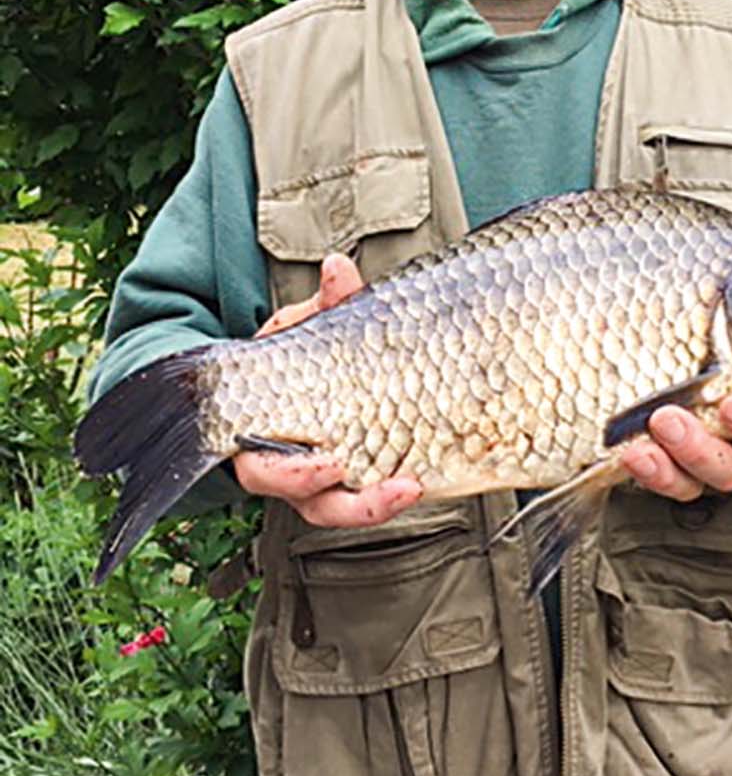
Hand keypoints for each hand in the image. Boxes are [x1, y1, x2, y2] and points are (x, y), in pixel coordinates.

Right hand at [234, 253, 423, 526]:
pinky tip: (423, 479)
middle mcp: (291, 468)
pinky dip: (392, 494)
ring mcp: (325, 480)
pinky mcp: (357, 479)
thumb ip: (326, 302)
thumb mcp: (306, 326)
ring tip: (410, 487)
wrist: (306, 373)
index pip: (266, 469)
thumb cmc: (295, 356)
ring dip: (375, 504)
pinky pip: (370, 498)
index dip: (297, 474)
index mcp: (264, 435)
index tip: (331, 462)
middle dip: (345, 500)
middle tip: (381, 482)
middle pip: (310, 501)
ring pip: (342, 508)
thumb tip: (338, 267)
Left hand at [620, 393, 731, 502]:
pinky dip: (647, 473)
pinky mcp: (681, 471)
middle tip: (667, 421)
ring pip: (695, 482)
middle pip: (728, 466)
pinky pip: (668, 481)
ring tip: (639, 450)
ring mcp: (713, 465)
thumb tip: (727, 284)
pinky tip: (628, 457)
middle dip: (697, 448)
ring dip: (665, 468)